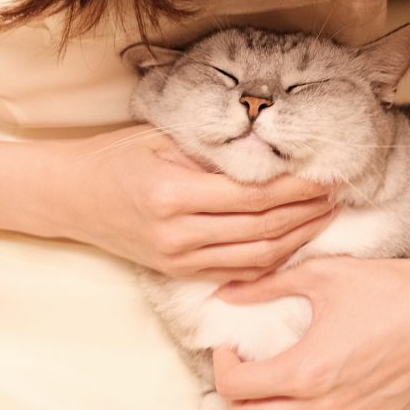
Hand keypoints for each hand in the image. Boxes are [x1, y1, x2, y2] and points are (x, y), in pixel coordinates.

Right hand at [51, 125, 332, 278]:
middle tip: (337, 196)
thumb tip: (272, 152)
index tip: (326, 176)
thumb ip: (213, 150)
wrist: (71, 195)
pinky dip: (272, 258)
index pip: (255, 195)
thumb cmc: (117, 155)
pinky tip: (294, 241)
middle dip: (307, 214)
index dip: (297, 189)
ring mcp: (179, 258)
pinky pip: (238, 270)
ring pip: (257, 256)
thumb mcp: (163, 138)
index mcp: (174, 194)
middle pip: (263, 228)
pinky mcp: (179, 272)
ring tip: (324, 218)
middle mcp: (179, 233)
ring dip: (298, 238)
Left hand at [213, 250, 409, 409]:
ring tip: (275, 390)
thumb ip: (266, 286)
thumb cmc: (385, 287)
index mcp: (304, 369)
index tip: (230, 346)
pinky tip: (309, 409)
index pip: (234, 388)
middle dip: (236, 397)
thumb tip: (225, 292)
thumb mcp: (321, 275)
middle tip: (247, 368)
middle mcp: (323, 407)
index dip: (221, 365)